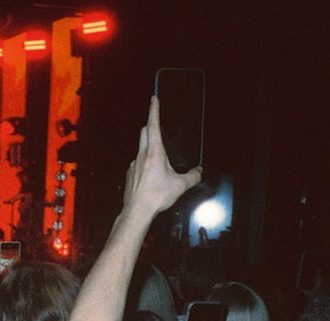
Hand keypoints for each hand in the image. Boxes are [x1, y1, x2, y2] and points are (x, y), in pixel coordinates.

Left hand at [123, 96, 202, 216]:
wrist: (137, 211)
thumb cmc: (156, 196)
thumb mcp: (181, 185)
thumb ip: (193, 176)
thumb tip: (199, 171)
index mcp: (154, 152)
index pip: (153, 125)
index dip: (154, 110)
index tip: (154, 99)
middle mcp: (141, 155)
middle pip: (144, 133)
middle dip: (150, 125)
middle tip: (156, 122)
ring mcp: (133, 165)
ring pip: (140, 148)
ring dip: (148, 146)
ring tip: (158, 153)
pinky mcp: (130, 175)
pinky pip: (137, 163)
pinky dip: (144, 162)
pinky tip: (151, 173)